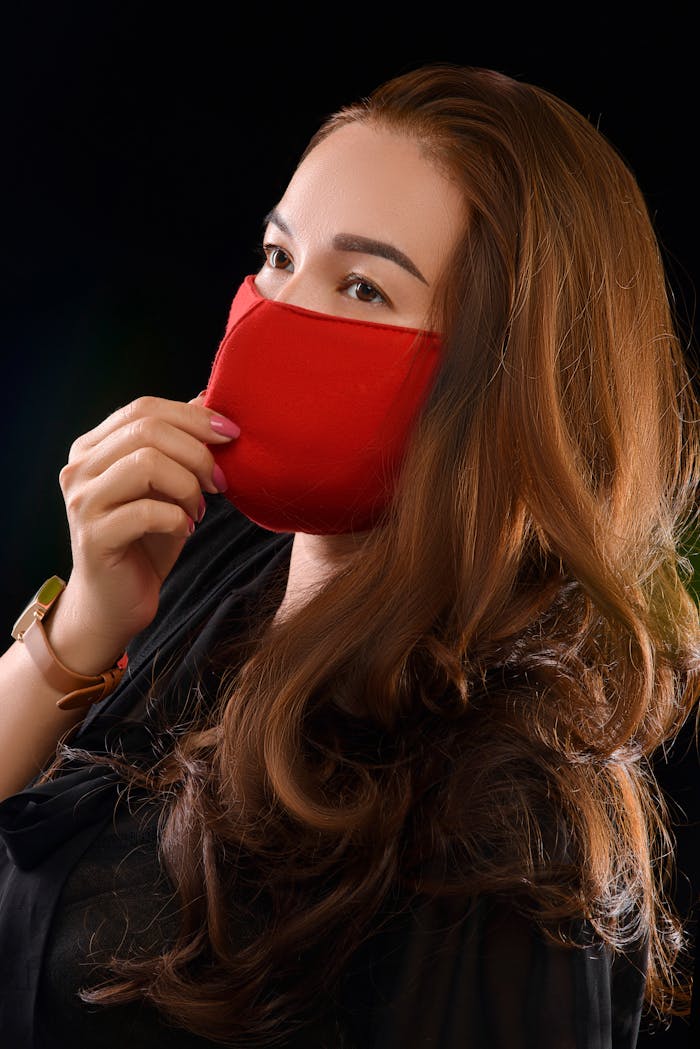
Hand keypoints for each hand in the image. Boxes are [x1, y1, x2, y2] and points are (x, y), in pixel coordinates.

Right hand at [45, 394, 238, 674]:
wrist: (117, 602)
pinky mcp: (94, 536)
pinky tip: (185, 529)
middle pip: (147, 429)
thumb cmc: (147, 539)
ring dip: (188, 485)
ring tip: (199, 509)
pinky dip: (178, 518)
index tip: (232, 435)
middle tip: (220, 481)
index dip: (193, 416)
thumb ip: (181, 441)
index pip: (144, 408)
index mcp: (94, 447)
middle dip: (197, 451)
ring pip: (146, 463)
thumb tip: (208, 397)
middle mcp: (79, 468)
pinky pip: (147, 510)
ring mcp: (82, 502)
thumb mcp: (169, 484)